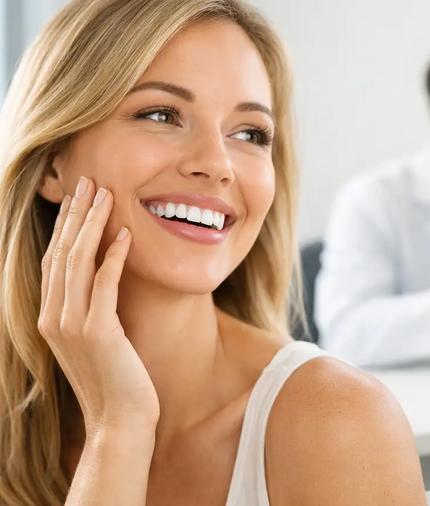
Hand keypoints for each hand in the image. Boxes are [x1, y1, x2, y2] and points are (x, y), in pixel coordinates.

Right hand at [38, 177, 158, 438]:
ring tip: (106, 195)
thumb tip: (104, 278)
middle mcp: (54, 318)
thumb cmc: (116, 381)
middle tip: (89, 182)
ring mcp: (73, 326)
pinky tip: (125, 235)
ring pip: (78, 263)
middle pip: (62, 254)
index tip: (78, 198)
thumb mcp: (98, 340)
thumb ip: (93, 310)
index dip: (65, 227)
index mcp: (51, 318)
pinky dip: (113, 258)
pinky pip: (104, 285)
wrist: (119, 421)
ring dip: (92, 226)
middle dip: (75, 215)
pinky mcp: (99, 333)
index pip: (54, 261)